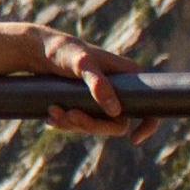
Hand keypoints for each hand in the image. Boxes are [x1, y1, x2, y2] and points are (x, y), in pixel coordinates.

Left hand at [30, 26, 154, 142]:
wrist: (40, 49)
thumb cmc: (64, 51)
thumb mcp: (81, 64)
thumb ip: (98, 83)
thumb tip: (116, 111)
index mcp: (128, 77)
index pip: (149, 107)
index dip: (148, 125)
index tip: (134, 140)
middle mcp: (119, 90)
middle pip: (117, 124)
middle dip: (92, 125)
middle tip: (69, 115)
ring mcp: (102, 99)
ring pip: (96, 126)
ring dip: (74, 124)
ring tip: (52, 111)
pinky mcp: (85, 105)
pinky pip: (80, 124)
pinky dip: (65, 123)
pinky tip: (50, 116)